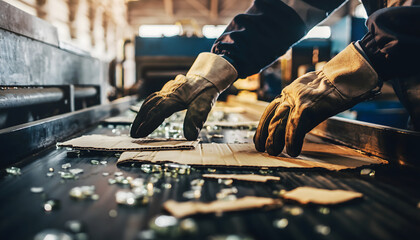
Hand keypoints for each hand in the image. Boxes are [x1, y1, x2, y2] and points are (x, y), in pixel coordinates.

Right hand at [130, 53, 236, 139]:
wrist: (207, 75)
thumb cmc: (206, 91)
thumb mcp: (204, 105)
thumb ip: (196, 119)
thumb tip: (191, 137)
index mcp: (175, 96)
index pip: (159, 111)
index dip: (149, 122)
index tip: (141, 133)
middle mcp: (167, 92)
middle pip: (149, 106)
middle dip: (140, 121)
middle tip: (133, 135)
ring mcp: (165, 91)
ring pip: (149, 102)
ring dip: (141, 116)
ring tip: (136, 129)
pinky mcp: (165, 91)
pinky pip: (152, 100)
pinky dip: (145, 109)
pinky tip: (144, 116)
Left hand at [254, 43, 380, 156]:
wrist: (344, 77)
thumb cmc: (331, 88)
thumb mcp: (309, 94)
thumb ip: (299, 105)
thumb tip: (294, 122)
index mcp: (288, 94)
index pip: (269, 111)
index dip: (262, 126)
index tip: (260, 139)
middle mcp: (289, 96)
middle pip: (271, 118)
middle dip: (265, 136)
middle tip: (263, 149)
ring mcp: (297, 101)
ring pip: (278, 123)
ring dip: (274, 140)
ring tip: (274, 152)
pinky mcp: (306, 107)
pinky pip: (294, 127)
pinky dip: (292, 141)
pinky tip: (293, 151)